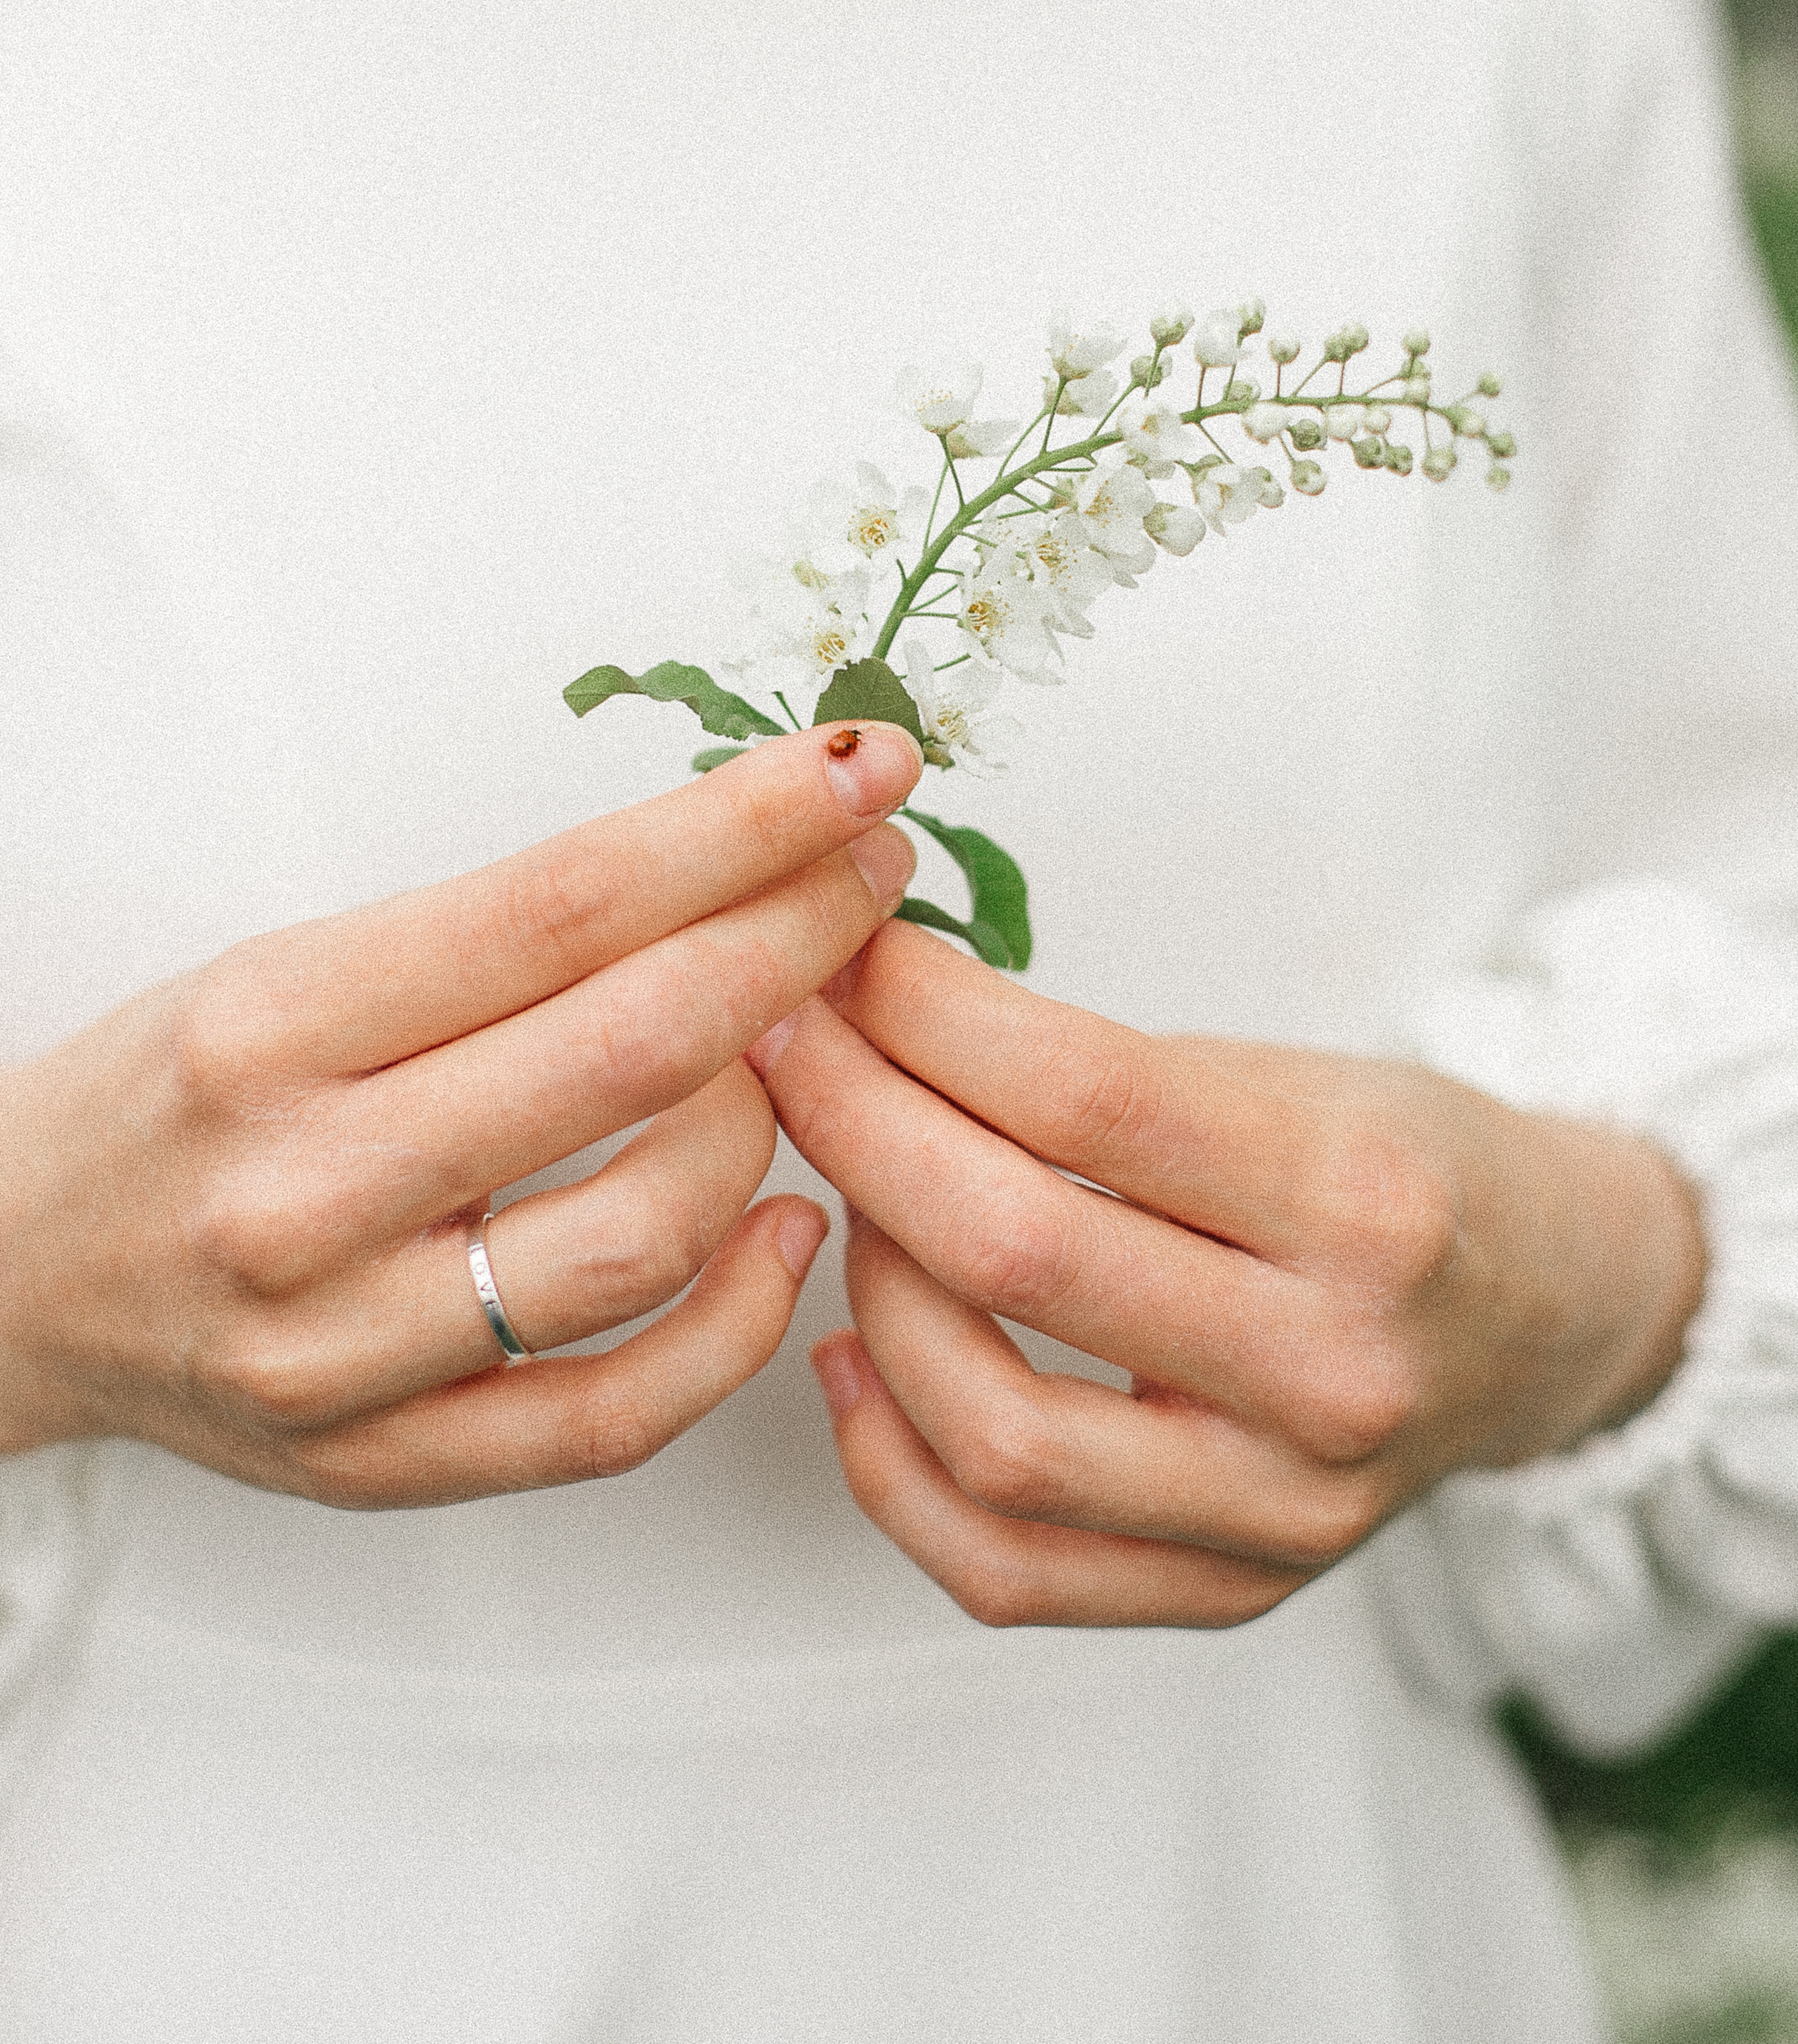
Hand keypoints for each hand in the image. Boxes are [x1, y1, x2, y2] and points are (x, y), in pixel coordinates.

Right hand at [0, 725, 919, 1505]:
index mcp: (273, 1025)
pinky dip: (738, 1321)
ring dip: (776, 1124)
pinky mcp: (385, 1463)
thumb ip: (493, 941)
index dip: (742, 829)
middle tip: (876, 873)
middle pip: (633, 1044)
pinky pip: (617, 1412)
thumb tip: (729, 872)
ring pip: (647, 1233)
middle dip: (801, 936)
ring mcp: (344, 1348)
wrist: (10, 1272)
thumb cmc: (172, 1101)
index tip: (850, 771)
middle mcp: (303, 1189)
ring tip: (799, 1061)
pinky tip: (786, 1229)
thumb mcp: (288, 965)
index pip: (566, 901)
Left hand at [753, 923, 1705, 1628]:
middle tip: (784, 1052)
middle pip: (1012, 1251)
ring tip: (847, 1199)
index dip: (921, 1014)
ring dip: (870, 1293)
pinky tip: (855, 1358)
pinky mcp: (1236, 1591)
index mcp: (1364, 1198)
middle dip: (856, 1126)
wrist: (1547, 1314)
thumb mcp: (1287, 1074)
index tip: (838, 961)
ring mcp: (1285, 1509)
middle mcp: (1333, 1369)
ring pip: (991, 1433)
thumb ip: (1091, 1072)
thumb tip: (860, 1012)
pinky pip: (1006, 1569)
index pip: (1081, 1093)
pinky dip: (893, 1466)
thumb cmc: (1398, 1165)